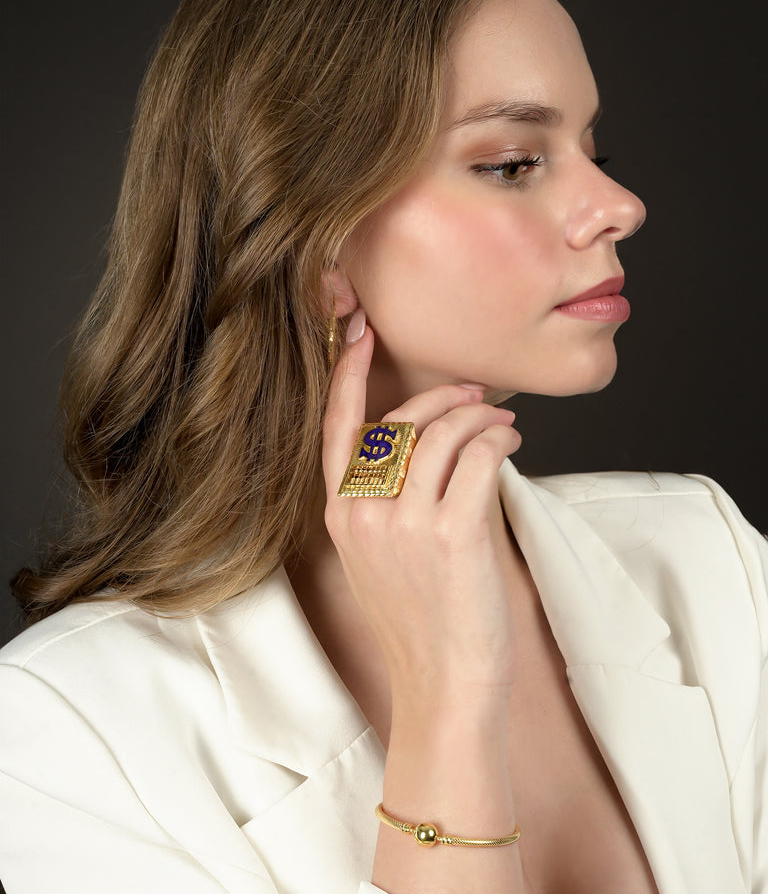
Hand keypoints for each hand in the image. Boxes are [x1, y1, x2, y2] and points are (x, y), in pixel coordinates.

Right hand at [322, 316, 522, 706]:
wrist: (442, 685)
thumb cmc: (421, 623)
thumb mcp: (379, 558)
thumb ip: (387, 500)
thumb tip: (433, 441)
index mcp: (341, 516)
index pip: (336, 427)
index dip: (346, 375)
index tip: (359, 333)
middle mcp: (364, 513)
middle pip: (402, 420)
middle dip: (444, 395)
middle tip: (476, 394)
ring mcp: (404, 523)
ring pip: (445, 431)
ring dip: (481, 415)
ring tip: (502, 423)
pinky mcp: (451, 532)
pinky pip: (478, 456)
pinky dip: (499, 439)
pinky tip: (509, 442)